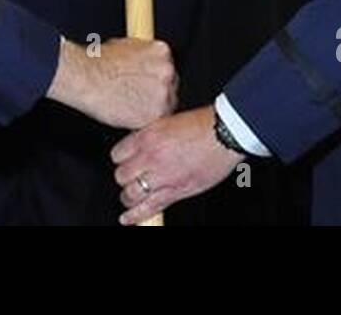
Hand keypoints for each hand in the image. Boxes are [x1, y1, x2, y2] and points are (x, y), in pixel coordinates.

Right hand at [46, 37, 176, 128]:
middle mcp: (167, 70)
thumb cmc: (97, 62)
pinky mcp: (156, 112)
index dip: (156, 78)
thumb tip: (144, 62)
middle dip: (156, 93)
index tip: (146, 84)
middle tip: (136, 97)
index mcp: (161, 51)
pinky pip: (155, 120)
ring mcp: (164, 92)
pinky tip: (127, 113)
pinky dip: (143, 120)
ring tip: (129, 105)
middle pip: (171, 86)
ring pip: (166, 105)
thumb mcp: (125, 46)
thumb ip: (143, 55)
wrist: (85, 77)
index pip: (168, 68)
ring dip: (151, 108)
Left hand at [111, 105, 242, 224]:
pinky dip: (135, 216)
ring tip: (130, 197)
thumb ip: (151, 135)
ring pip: (131, 194)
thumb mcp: (167, 121)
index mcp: (147, 137)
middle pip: (122, 175)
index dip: (120, 159)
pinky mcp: (175, 192)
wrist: (223, 134)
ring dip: (129, 196)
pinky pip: (149, 208)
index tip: (124, 161)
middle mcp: (151, 158)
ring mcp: (162, 176)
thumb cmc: (202, 124)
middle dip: (124, 178)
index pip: (117, 154)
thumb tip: (141, 143)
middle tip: (130, 178)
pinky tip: (127, 219)